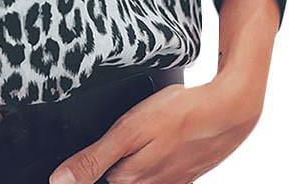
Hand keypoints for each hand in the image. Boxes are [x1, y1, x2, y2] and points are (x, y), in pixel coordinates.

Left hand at [47, 74, 263, 183]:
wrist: (228, 110)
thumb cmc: (179, 115)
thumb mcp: (128, 131)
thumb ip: (94, 158)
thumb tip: (60, 181)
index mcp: (130, 179)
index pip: (95, 177)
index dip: (88, 162)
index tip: (92, 151)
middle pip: (117, 176)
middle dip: (112, 157)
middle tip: (127, 131)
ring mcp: (169, 181)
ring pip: (138, 173)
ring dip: (133, 157)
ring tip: (147, 133)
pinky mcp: (184, 173)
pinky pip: (160, 170)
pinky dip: (154, 156)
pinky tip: (161, 139)